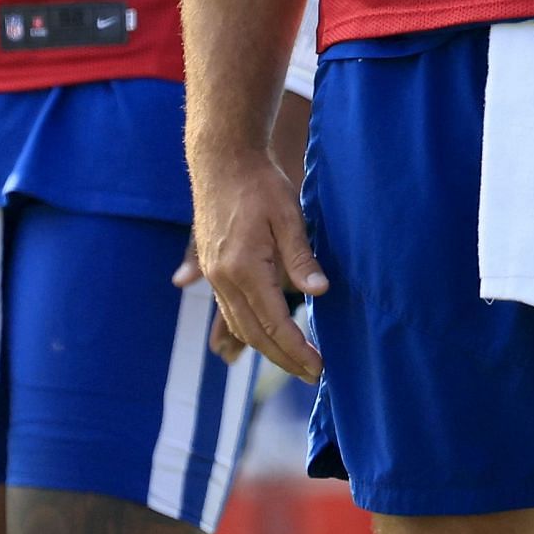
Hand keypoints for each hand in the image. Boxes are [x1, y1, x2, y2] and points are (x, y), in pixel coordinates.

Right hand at [184, 149, 326, 382]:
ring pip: (241, 325)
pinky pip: (232, 310)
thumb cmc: (260, 183)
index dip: (297, 349)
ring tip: (295, 361)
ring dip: (267, 348)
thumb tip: (320, 292)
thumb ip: (301, 258)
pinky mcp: (213, 269)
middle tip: (313, 374)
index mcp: (244, 269)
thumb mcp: (288, 216)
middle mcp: (224, 279)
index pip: (274, 323)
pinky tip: (267, 337)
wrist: (222, 159)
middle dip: (284, 357)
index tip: (318, 367)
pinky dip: (250, 329)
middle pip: (255, 333)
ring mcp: (214, 276)